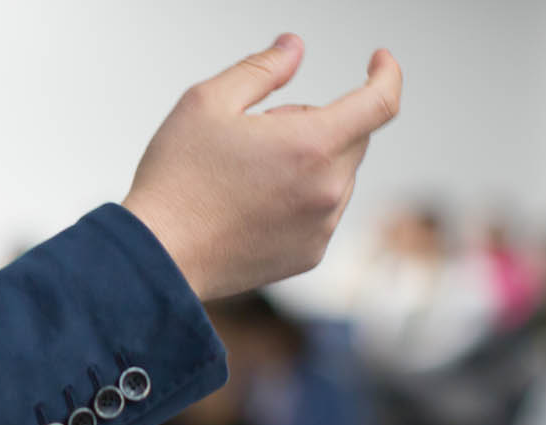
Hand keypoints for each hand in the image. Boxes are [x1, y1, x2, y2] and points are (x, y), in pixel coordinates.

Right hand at [123, 33, 402, 299]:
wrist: (159, 255)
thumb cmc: (177, 179)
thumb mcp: (208, 102)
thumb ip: (262, 68)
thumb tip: (294, 49)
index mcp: (311, 145)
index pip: (380, 102)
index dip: (386, 73)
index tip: (378, 61)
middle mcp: (328, 189)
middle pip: (353, 137)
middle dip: (317, 122)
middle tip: (259, 131)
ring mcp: (322, 227)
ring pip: (338, 175)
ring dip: (310, 161)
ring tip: (248, 174)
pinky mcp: (309, 254)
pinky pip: (322, 211)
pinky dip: (301, 197)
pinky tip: (251, 203)